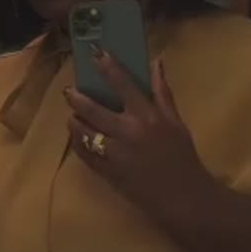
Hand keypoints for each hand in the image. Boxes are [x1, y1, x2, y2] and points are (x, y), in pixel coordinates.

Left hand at [64, 49, 214, 203]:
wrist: (182, 197)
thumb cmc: (182, 156)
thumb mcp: (176, 121)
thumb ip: (162, 92)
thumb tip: (156, 62)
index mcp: (147, 116)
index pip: (123, 84)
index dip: (107, 67)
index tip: (95, 55)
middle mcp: (128, 131)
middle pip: (92, 109)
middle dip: (76, 97)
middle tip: (68, 91)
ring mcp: (114, 152)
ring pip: (82, 131)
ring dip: (74, 121)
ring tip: (72, 116)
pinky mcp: (107, 171)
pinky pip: (84, 154)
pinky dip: (78, 143)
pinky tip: (77, 138)